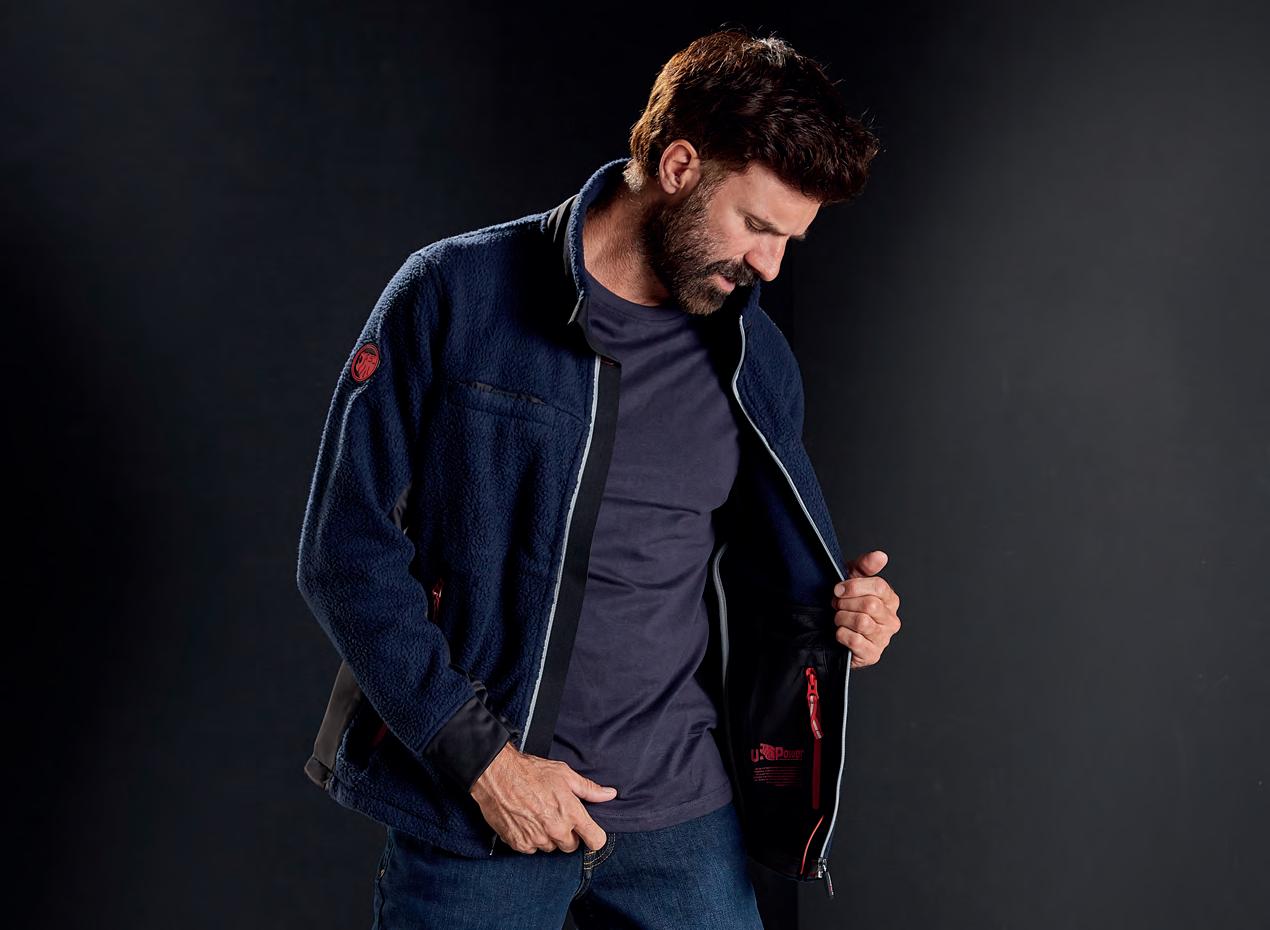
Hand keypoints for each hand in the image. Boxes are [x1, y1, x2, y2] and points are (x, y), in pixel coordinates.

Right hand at [469, 741, 617, 854]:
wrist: (497, 775)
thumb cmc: (531, 771)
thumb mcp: (564, 774)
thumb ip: (589, 788)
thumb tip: (610, 794)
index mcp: (571, 813)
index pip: (595, 840)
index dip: (594, 836)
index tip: (589, 832)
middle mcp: (556, 830)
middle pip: (572, 846)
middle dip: (568, 834)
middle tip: (556, 815)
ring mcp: (537, 839)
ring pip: (551, 848)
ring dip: (548, 837)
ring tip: (538, 815)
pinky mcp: (519, 844)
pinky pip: (532, 849)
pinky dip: (531, 838)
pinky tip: (525, 821)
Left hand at [830, 549, 901, 669]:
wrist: (829, 630)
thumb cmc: (844, 603)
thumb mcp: (851, 579)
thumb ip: (865, 566)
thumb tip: (880, 556)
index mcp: (890, 600)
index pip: (878, 587)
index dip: (854, 586)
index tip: (838, 589)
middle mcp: (891, 620)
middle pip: (869, 605)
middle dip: (845, 603)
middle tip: (835, 604)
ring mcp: (883, 639)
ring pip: (862, 622)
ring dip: (842, 618)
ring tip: (838, 617)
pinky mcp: (873, 655)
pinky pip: (855, 641)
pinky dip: (841, 634)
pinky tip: (840, 632)